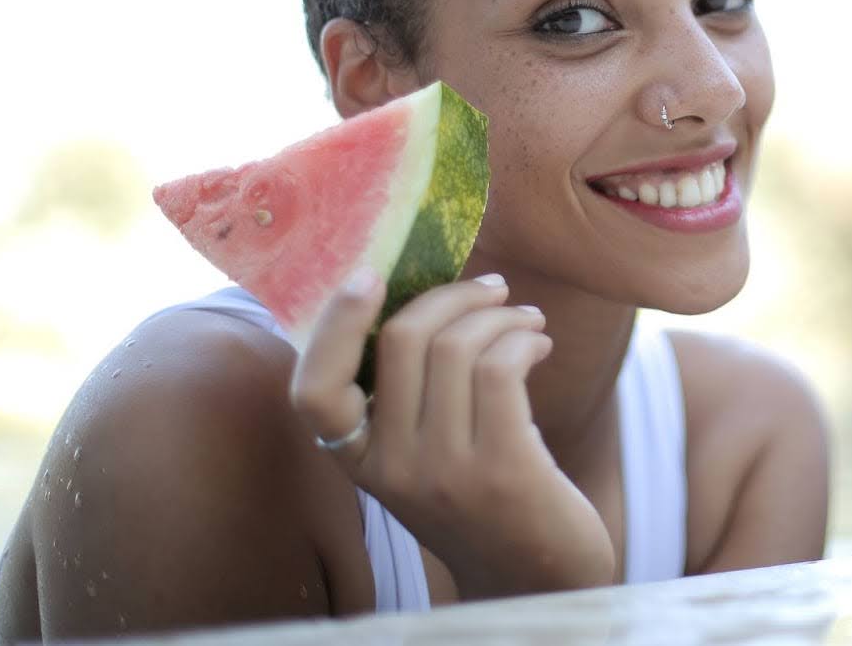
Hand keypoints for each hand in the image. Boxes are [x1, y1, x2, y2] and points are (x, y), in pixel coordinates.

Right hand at [290, 269, 614, 597]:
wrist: (538, 575)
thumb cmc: (485, 498)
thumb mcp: (425, 455)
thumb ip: (409, 395)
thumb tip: (426, 291)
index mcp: (359, 460)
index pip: (313, 392)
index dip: (332, 326)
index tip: (369, 276)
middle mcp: (390, 468)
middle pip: (401, 340)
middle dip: (453, 295)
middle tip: (493, 290)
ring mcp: (443, 472)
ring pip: (456, 346)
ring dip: (501, 315)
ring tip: (527, 321)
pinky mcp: (500, 469)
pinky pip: (501, 368)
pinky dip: (523, 339)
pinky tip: (538, 345)